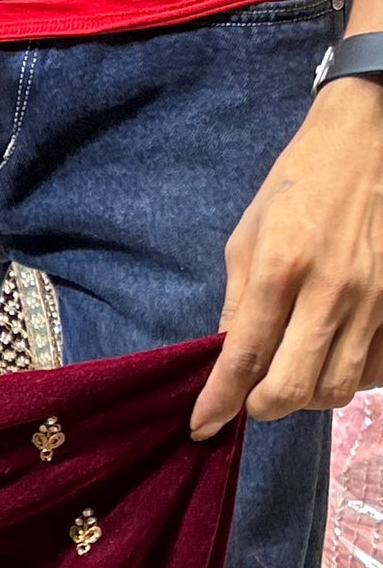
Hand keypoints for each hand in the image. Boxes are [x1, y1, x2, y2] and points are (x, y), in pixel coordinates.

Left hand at [192, 75, 382, 437]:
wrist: (370, 142)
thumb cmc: (299, 185)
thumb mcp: (247, 236)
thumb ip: (238, 302)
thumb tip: (227, 358)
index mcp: (281, 270)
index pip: (244, 358)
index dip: (219, 402)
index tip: (201, 426)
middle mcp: (331, 291)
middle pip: (293, 389)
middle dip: (263, 407)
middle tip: (251, 397)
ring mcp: (374, 300)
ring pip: (337, 389)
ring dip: (305, 396)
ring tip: (291, 372)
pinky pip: (373, 371)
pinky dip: (345, 377)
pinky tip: (329, 357)